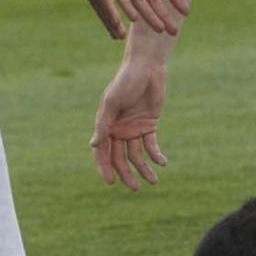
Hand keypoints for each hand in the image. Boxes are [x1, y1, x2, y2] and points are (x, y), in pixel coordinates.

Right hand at [91, 57, 167, 187]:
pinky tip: (162, 162)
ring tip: (153, 181)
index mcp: (106, 126)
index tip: (111, 182)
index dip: (105, 168)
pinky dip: (156, 155)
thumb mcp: (112, 101)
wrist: (147, 67)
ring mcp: (134, 128)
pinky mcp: (149, 125)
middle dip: (126, 174)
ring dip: (144, 169)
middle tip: (134, 188)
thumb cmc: (125, 81)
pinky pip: (151, 145)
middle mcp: (118, 130)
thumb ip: (103, 123)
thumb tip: (93, 145)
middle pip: (120, 158)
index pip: (102, 152)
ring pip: (137, 155)